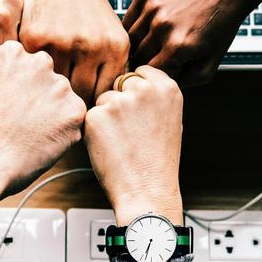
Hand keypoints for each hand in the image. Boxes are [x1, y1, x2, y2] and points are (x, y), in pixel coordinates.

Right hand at [0, 41, 85, 261]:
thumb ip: (2, 77)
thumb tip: (12, 76)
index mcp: (10, 52)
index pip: (32, 60)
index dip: (27, 88)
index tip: (17, 106)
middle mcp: (38, 63)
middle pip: (52, 78)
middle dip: (43, 102)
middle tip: (24, 126)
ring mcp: (58, 87)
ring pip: (66, 101)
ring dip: (54, 119)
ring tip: (30, 138)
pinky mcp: (74, 114)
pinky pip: (78, 123)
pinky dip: (65, 137)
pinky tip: (43, 146)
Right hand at [21, 0, 129, 103]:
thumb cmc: (89, 9)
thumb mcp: (112, 35)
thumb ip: (112, 69)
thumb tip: (106, 108)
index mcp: (115, 48)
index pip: (104, 95)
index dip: (94, 105)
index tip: (84, 105)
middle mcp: (91, 47)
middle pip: (81, 96)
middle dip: (72, 102)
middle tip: (63, 104)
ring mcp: (62, 43)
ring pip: (56, 87)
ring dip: (51, 90)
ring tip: (48, 92)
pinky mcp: (35, 39)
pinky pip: (35, 71)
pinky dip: (34, 74)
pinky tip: (34, 73)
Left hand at [84, 66, 183, 224]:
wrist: (147, 190)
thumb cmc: (158, 160)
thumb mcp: (170, 120)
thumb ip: (155, 97)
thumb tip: (135, 82)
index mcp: (167, 88)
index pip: (140, 71)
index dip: (135, 90)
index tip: (138, 109)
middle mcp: (144, 89)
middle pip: (120, 83)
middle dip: (120, 101)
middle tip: (130, 131)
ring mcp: (119, 101)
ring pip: (103, 99)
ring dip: (106, 116)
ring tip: (122, 142)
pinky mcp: (97, 116)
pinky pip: (90, 116)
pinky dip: (95, 130)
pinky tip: (110, 147)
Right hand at [125, 0, 254, 86]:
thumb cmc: (220, 26)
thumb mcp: (211, 63)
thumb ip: (185, 82)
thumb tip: (160, 86)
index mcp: (177, 46)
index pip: (150, 74)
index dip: (154, 78)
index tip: (161, 74)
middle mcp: (162, 26)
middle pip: (137, 58)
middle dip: (145, 63)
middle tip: (156, 62)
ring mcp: (152, 8)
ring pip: (129, 40)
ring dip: (137, 47)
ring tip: (152, 47)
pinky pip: (128, 20)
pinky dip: (134, 28)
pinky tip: (148, 30)